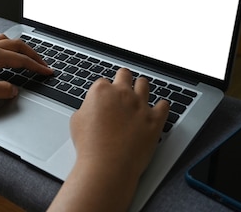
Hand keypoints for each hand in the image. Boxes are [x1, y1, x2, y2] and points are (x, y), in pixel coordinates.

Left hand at [0, 34, 52, 105]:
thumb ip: (3, 90)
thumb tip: (15, 89)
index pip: (21, 59)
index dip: (37, 66)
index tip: (48, 72)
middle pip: (17, 45)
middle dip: (32, 54)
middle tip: (42, 64)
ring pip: (5, 41)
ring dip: (19, 47)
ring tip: (26, 56)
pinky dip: (6, 46)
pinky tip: (4, 55)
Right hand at [68, 68, 169, 207]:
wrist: (108, 166)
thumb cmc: (90, 147)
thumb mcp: (76, 121)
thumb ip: (87, 108)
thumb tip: (93, 108)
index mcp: (101, 91)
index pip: (103, 82)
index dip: (102, 91)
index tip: (103, 99)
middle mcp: (122, 94)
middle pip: (124, 74)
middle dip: (122, 79)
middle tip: (122, 85)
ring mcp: (140, 105)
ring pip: (144, 84)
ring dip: (140, 87)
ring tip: (139, 93)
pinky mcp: (155, 119)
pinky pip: (164, 105)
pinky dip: (161, 106)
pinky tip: (159, 108)